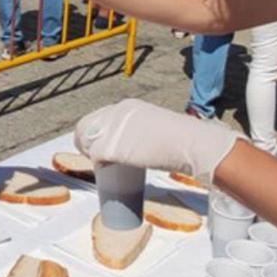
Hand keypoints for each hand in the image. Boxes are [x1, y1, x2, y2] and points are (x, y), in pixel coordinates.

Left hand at [74, 99, 241, 184]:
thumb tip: (138, 142)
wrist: (190, 144)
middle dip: (87, 141)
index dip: (97, 131)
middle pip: (87, 125)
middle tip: (96, 158)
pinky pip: (95, 156)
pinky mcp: (111, 147)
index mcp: (128, 106)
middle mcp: (116, 113)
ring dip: (89, 152)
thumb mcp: (156, 124)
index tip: (101, 144)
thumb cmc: (182, 139)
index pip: (100, 116)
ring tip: (100, 165)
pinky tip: (105, 169)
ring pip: (85, 140)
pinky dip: (98, 164)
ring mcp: (112, 129)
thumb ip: (142, 129)